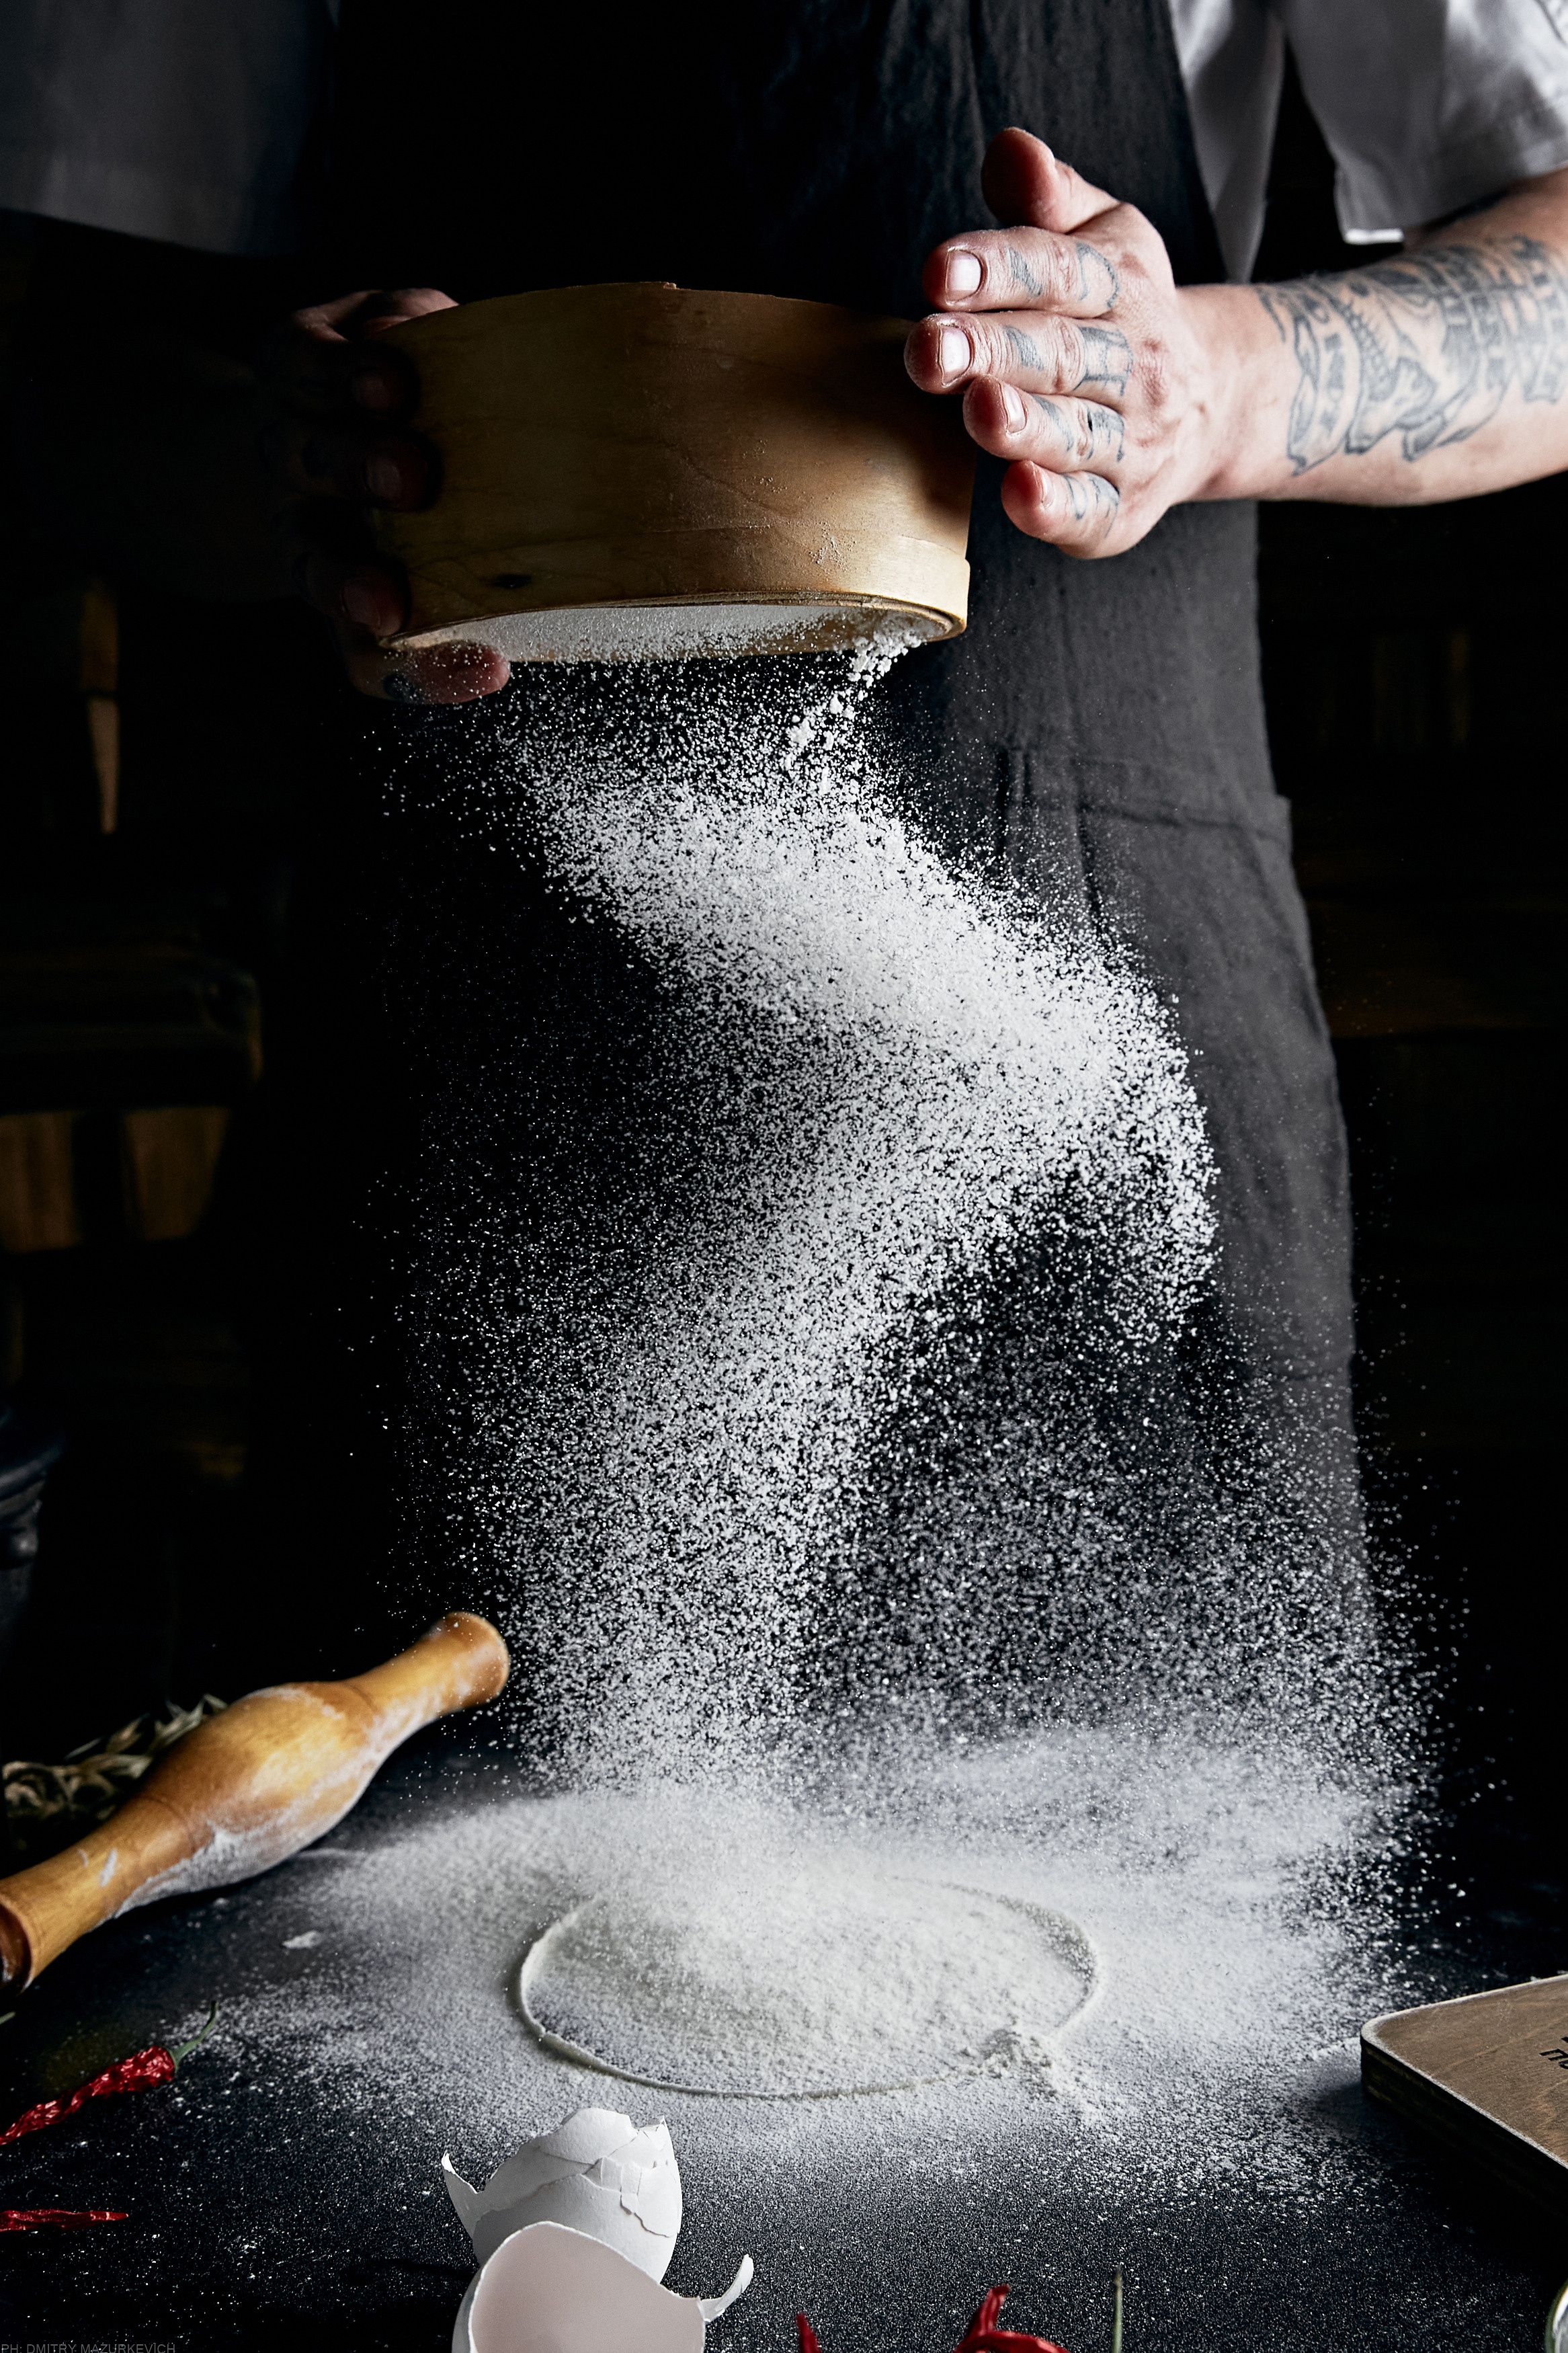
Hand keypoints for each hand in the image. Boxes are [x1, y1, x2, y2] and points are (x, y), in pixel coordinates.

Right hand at [257, 288, 509, 703]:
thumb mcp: (378, 328)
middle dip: (355, 466)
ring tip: (390, 604)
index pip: (306, 366)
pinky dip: (415, 673)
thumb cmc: (378, 384)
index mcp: (296, 373)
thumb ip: (403, 320)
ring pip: (315, 570)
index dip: (343, 376)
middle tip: (414, 476)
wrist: (310, 453)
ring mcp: (307, 539)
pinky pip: (361, 656)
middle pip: (306, 463)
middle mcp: (289, 458)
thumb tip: (423, 325)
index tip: (395, 381)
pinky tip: (481, 673)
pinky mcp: (341, 611)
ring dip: (351, 585)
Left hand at [905, 128, 1228, 557]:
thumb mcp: (1103, 239)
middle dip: (992, 349)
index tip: (939, 271)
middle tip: (929, 347)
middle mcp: (1134, 363)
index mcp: (1121, 285)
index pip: (1059, 270)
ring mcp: (1131, 442)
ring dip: (1024, 424)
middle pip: (1059, 353)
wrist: (1214, 403)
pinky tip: (1019, 493)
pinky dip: (1055, 507)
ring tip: (979, 408)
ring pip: (1074, 432)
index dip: (998, 269)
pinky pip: (1089, 511)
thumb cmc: (1123, 314)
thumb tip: (1010, 147)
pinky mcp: (1119, 510)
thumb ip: (1049, 201)